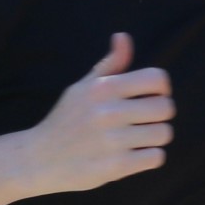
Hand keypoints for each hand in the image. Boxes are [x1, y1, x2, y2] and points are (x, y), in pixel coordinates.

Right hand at [28, 33, 173, 193]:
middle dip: (160, 115)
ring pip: (163, 134)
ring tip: (138, 139)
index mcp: (103, 88)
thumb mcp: (81, 88)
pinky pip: (156, 158)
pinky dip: (149, 158)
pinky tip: (133, 155)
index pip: (157, 79)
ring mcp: (112, 140)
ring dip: (155, 138)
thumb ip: (109, 64)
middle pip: (166, 108)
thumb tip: (123, 37)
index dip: (162, 88)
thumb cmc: (65, 120)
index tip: (152, 97)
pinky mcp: (115, 167)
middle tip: (145, 122)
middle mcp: (108, 112)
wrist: (38, 159)